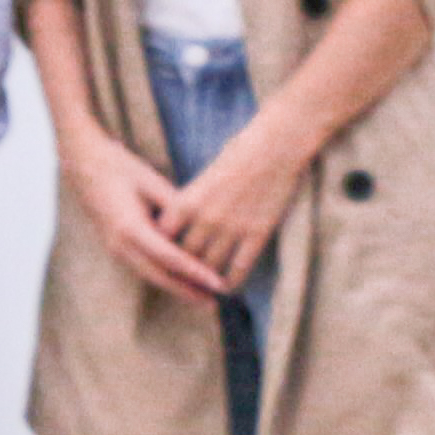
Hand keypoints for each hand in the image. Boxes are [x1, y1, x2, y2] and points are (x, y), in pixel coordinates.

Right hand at [63, 135, 226, 302]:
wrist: (82, 162)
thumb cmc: (118, 166)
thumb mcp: (150, 180)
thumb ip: (175, 205)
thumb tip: (203, 223)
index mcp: (129, 227)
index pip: (169, 257)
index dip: (195, 272)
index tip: (218, 283)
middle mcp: (120, 244)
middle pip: (159, 276)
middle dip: (187, 291)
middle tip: (214, 303)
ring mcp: (114, 247)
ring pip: (149, 275)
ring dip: (175, 287)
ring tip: (202, 296)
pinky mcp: (115, 246)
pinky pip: (142, 267)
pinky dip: (163, 276)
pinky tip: (180, 279)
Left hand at [152, 121, 301, 293]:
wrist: (275, 147)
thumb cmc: (239, 152)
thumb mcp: (206, 174)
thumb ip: (193, 197)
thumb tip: (181, 214)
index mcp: (189, 199)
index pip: (164, 234)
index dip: (160, 246)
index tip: (159, 253)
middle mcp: (207, 217)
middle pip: (185, 254)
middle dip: (181, 266)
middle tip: (179, 277)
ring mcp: (233, 228)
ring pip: (210, 266)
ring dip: (205, 278)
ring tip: (201, 286)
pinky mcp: (258, 234)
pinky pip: (240, 267)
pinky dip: (231, 281)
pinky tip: (227, 287)